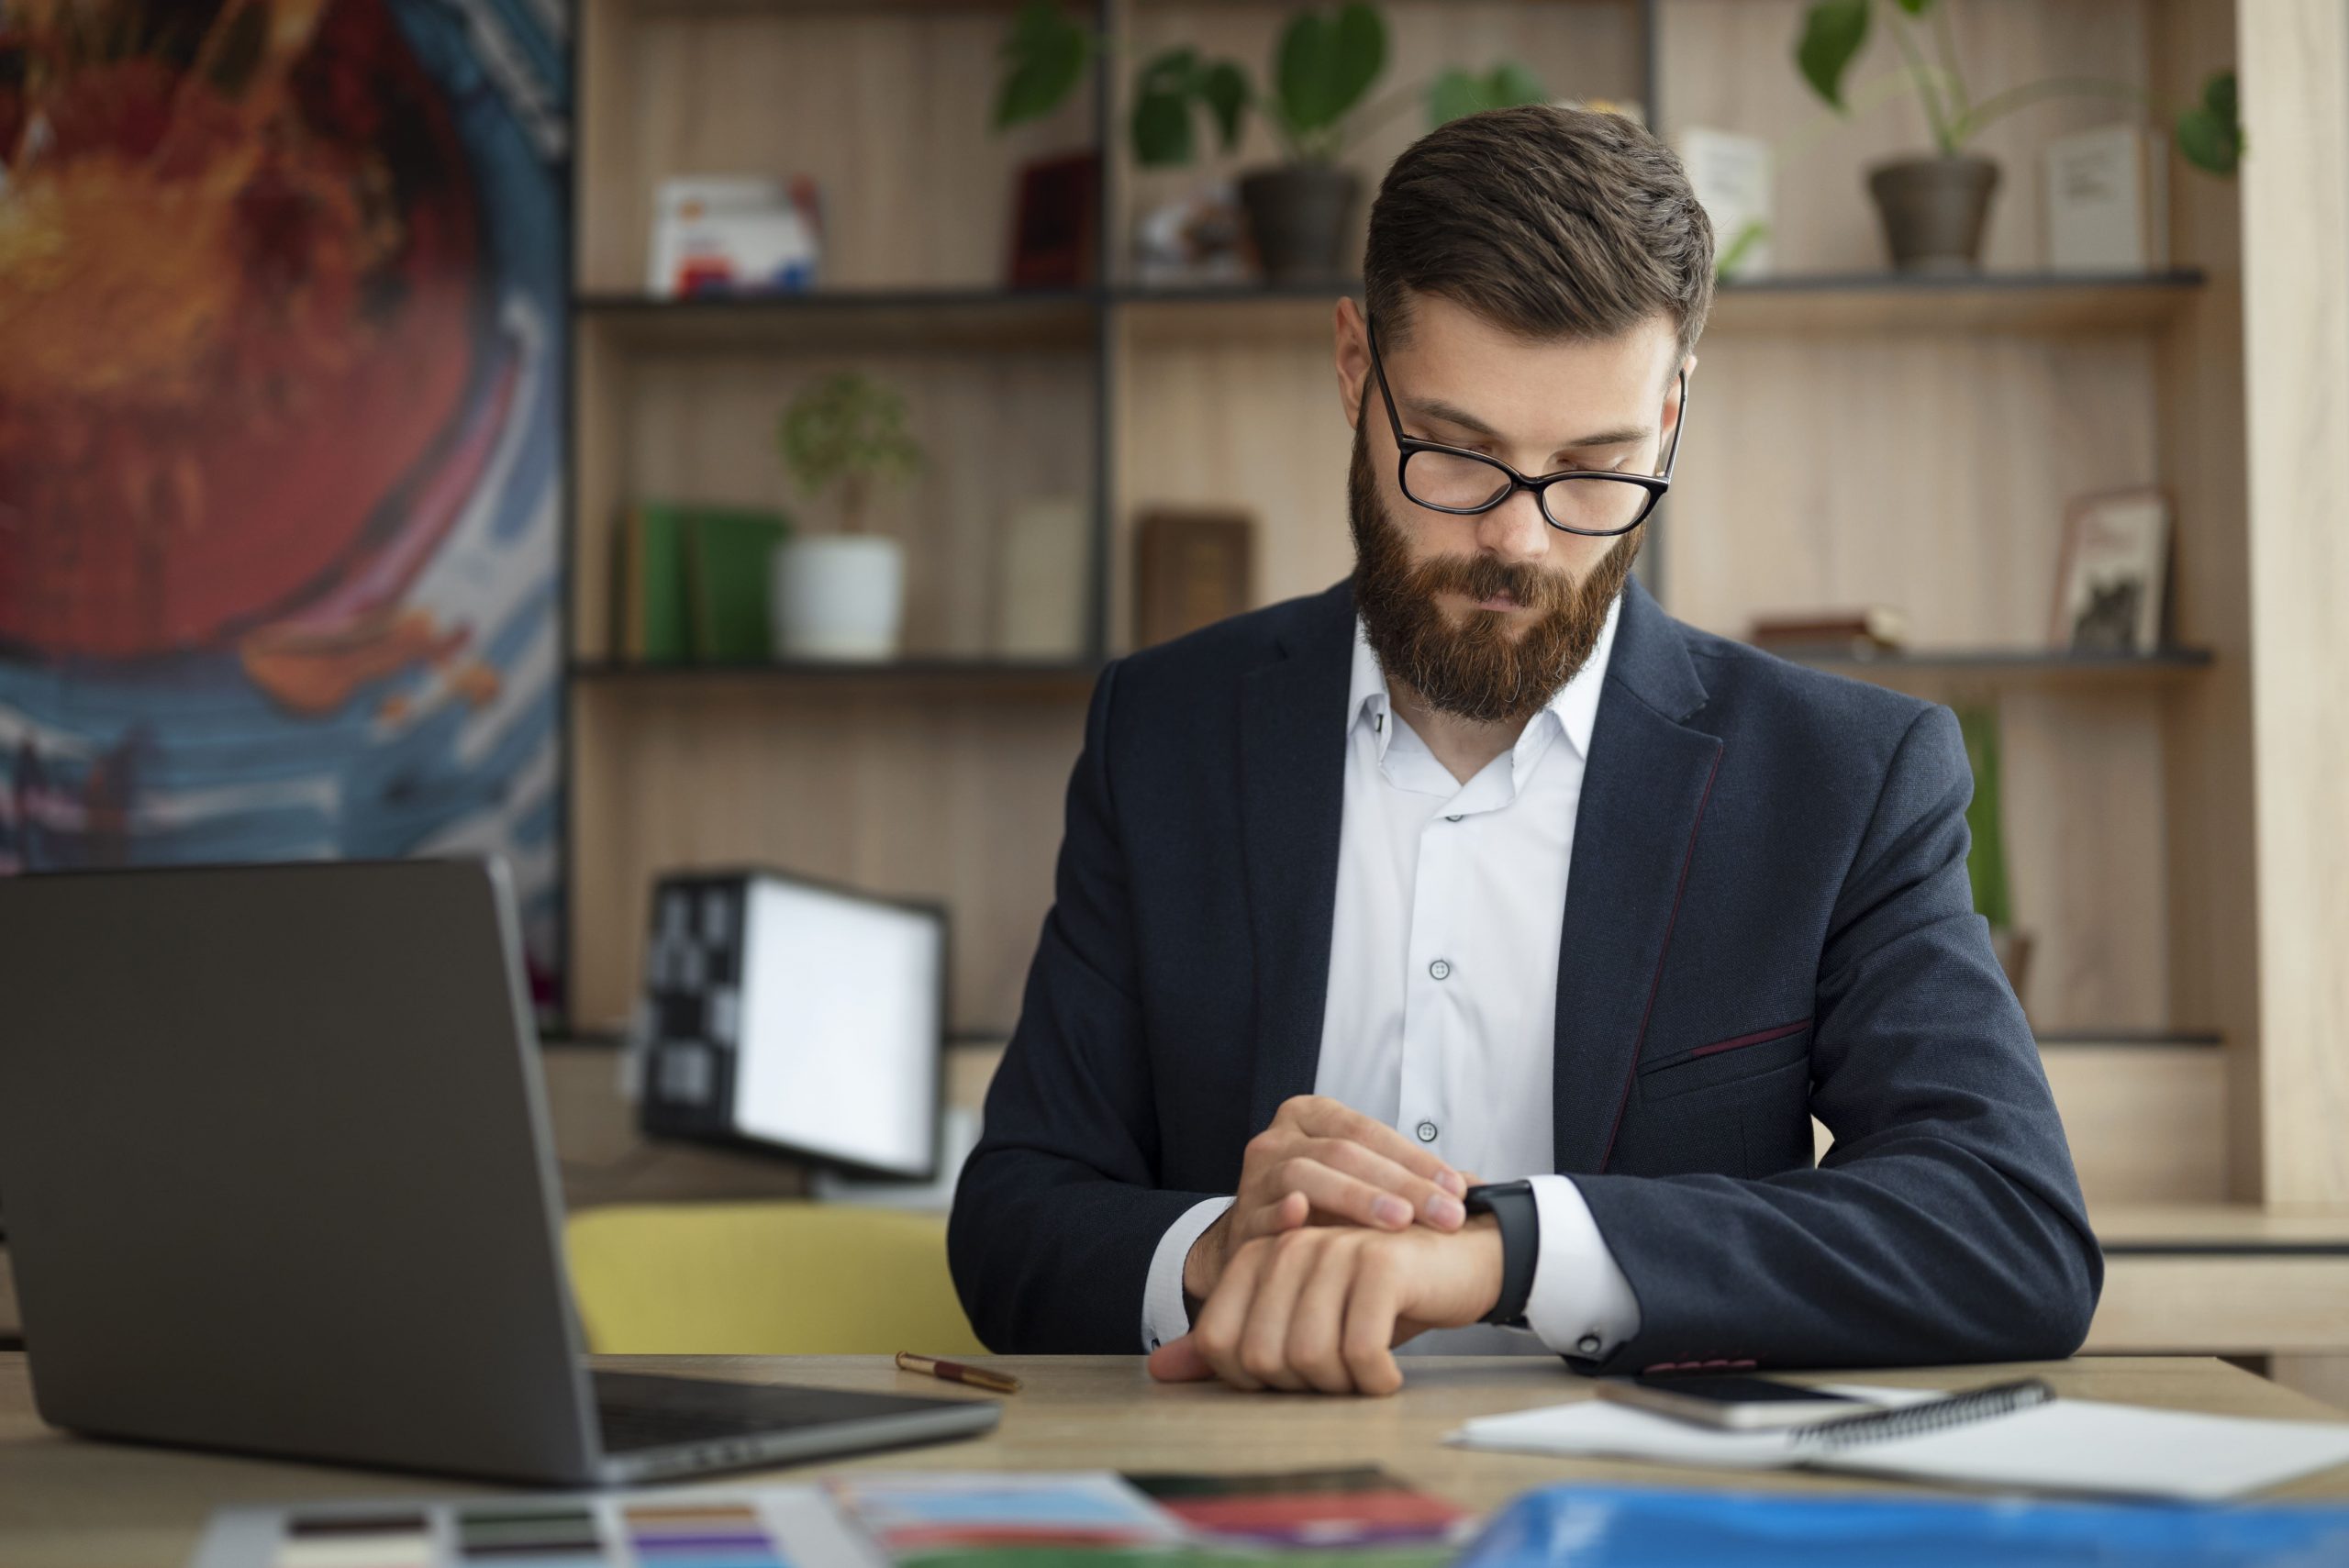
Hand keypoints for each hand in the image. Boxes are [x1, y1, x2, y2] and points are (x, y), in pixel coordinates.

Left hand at [1151, 1217, 1502, 1394]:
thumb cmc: (1378, 1298)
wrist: (1460, 1263)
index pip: (1217, 1342)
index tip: (1296, 1379)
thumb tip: (1160, 1370)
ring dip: (1341, 1387)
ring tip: (1364, 1375)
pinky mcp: (1380, 1264)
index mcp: (1258, 1255)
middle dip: (1302, 1389)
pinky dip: (1375, 1380)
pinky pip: (1358, 1350)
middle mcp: (1288, 1247)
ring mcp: (1333, 1250)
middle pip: (1261, 1358)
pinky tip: (1388, 1377)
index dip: (1254, 1380)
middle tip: (1340, 1381)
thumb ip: (1233, 1341)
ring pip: (1307, 1357)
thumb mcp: (1302, 1321)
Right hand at [1184, 1096, 1468, 1303]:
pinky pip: (1261, 1214)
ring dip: (1356, 1197)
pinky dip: (1282, 1214)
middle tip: (1446, 1216)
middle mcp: (1278, 1139)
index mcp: (1311, 1117)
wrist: (1254, 1252)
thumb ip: (1412, 1182)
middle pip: (1343, 1152)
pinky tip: (1303, 1216)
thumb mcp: (1364, 1187)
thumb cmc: (1322, 1216)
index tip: (1460, 1192)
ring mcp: (1254, 1178)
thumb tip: (1481, 1189)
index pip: (1369, 1130)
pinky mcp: (1239, 1220)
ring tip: (1399, 1222)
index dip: (1416, 1159)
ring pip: (1304, 1174)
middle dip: (1401, 1184)